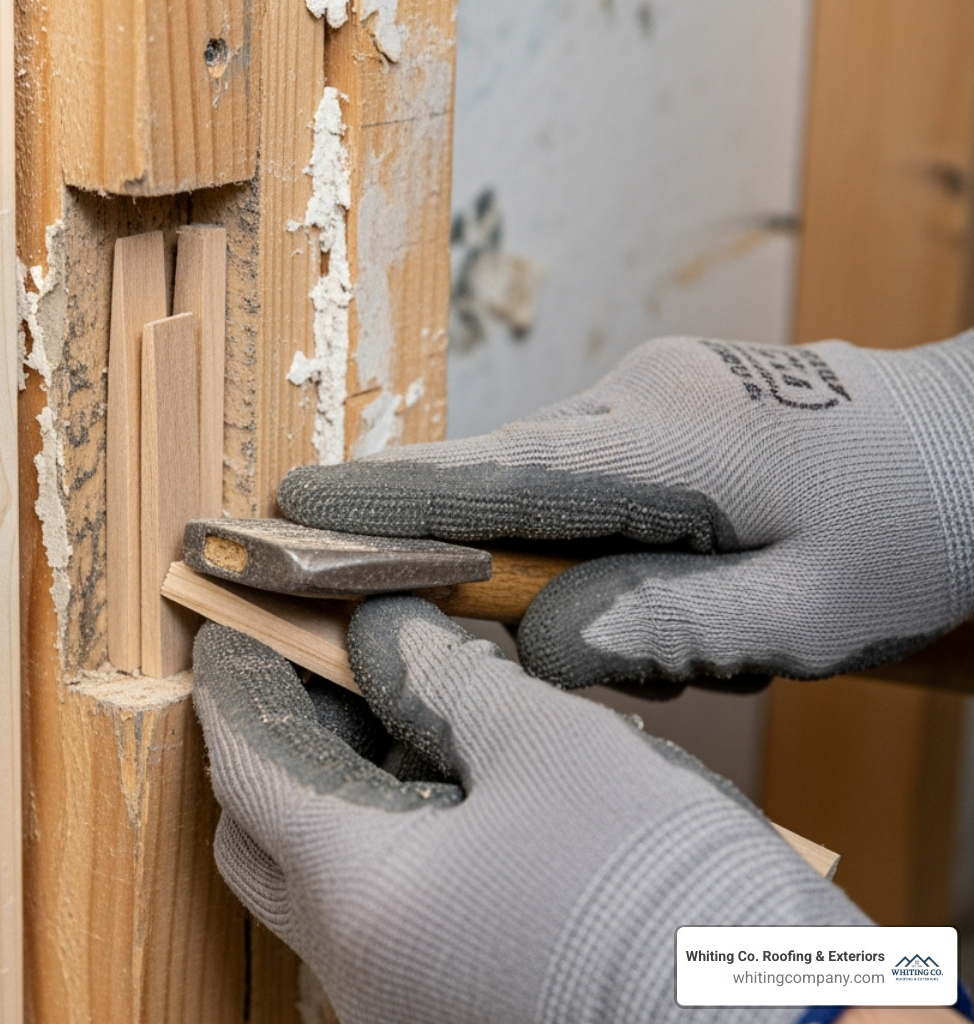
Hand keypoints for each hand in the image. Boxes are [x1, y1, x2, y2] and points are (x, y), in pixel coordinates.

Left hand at [193, 597, 867, 1023]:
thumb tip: (384, 634)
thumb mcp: (559, 753)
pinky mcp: (449, 1018)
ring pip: (324, 883)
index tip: (238, 625)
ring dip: (343, 794)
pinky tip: (463, 792)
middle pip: (263, 833)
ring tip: (414, 714)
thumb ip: (450, 682)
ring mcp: (398, 1008)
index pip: (244, 766)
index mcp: (356, 895)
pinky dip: (394, 847)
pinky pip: (384, 923)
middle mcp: (354, 969)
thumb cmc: (669, 904)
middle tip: (332, 663)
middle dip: (281, 738)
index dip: (235, 683)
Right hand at [278, 334, 973, 692]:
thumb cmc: (910, 530)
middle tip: (441, 612)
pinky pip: (572, 487)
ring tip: (668, 633)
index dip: (383, 502)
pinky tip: (652, 592)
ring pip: (532, 493)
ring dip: (539, 570)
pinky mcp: (652, 413)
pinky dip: (571, 547)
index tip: (292, 511)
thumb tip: (541, 636)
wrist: (972, 447)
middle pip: (492, 484)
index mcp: (668, 438)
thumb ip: (664, 626)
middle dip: (444, 552)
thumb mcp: (805, 612)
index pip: (490, 477)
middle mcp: (636, 398)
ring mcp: (642, 397)